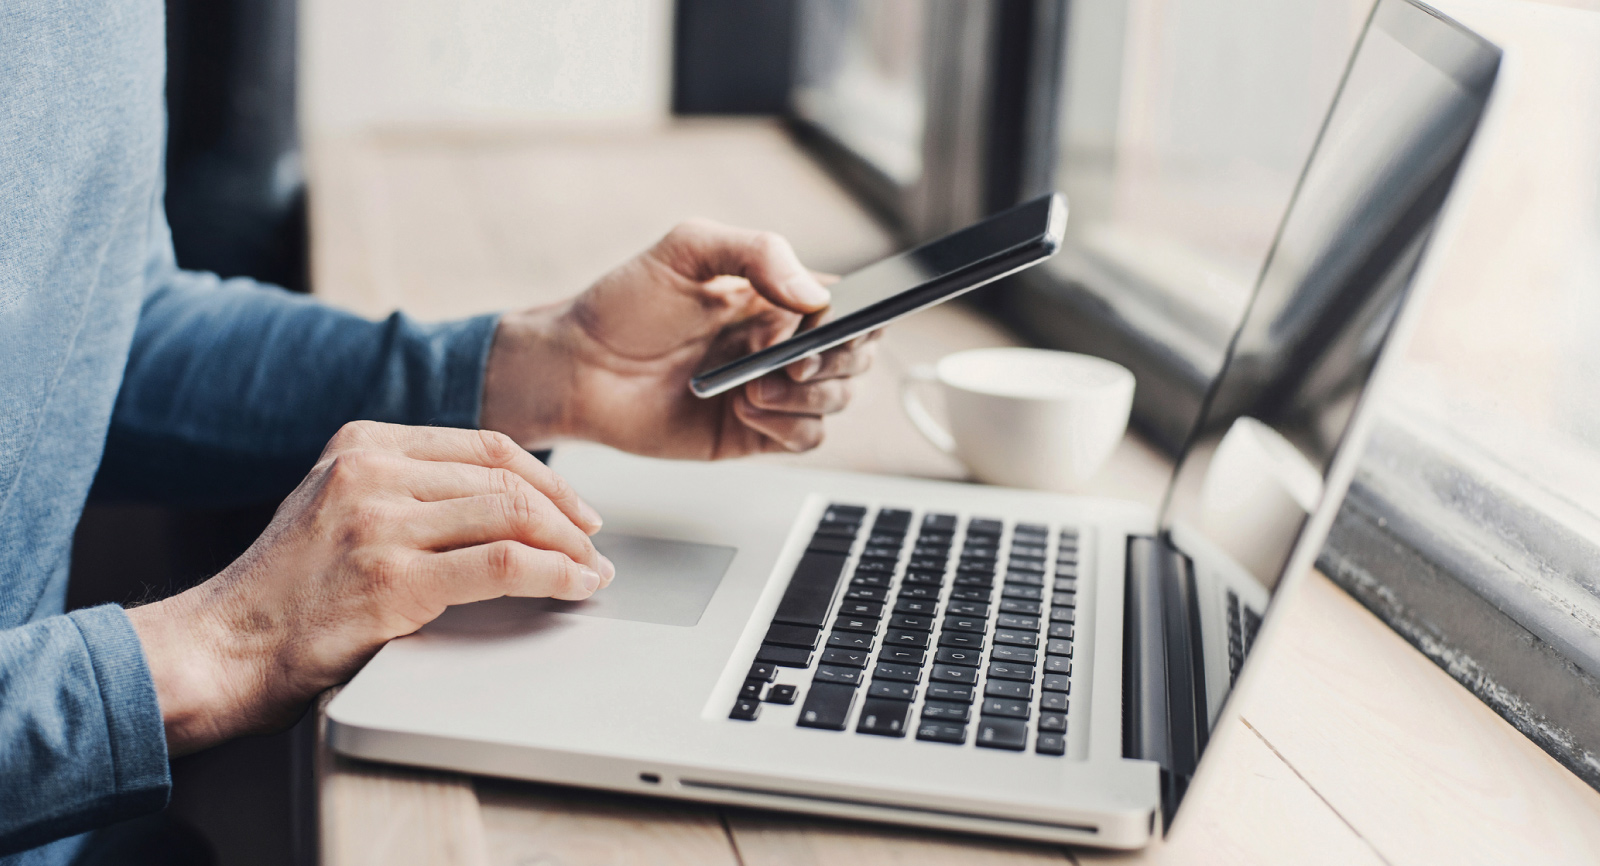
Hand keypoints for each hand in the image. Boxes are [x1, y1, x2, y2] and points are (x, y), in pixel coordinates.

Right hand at [127, 421, 611, 754]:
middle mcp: (371, 472)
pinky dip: (553, 574)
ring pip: (511, 515)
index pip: (483, 445)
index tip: (574, 506)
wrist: (222, 646)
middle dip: (565, 514)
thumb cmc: (284, 590)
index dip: (545, 477)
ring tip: (590, 570)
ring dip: (568, 546)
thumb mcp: (335, 506)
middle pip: (505, 478)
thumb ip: (400, 488)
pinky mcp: (393, 580)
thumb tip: (495, 499)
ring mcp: (381, 524)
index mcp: (362, 443)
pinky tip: (573, 586)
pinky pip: (502, 565)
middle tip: (593, 544)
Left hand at [480, 219, 880, 458]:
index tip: (842, 324)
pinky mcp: (753, 435)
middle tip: (794, 360)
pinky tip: (746, 409)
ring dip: (807, 396)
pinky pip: (804, 439)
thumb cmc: (625, 304)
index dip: (862, 317)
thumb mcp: (687, 250)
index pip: (851, 307)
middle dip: (835, 362)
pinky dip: (787, 426)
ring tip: (754, 386)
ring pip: (836, 401)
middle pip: (856, 359)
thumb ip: (758, 253)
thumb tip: (814, 293)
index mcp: (778, 298)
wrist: (577, 367)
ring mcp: (772, 392)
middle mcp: (783, 345)